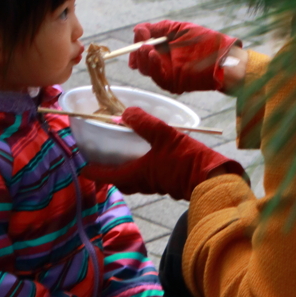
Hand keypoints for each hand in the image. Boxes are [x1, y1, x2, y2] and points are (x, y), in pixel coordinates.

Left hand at [83, 107, 244, 200]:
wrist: (214, 179)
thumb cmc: (187, 160)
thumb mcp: (164, 135)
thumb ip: (144, 122)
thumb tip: (126, 112)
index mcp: (135, 175)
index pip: (105, 175)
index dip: (91, 169)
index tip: (81, 164)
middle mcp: (142, 183)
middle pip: (119, 180)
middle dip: (108, 171)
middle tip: (101, 156)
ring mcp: (156, 184)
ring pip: (133, 178)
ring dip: (125, 168)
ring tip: (123, 152)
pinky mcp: (169, 182)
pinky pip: (147, 175)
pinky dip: (141, 166)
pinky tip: (149, 153)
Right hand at [129, 20, 240, 93]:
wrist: (224, 56)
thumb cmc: (205, 41)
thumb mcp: (178, 28)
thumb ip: (157, 28)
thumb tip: (137, 29)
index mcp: (163, 49)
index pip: (142, 48)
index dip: (137, 42)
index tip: (140, 34)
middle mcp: (163, 63)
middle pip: (140, 61)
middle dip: (137, 51)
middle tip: (141, 43)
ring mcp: (167, 74)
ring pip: (145, 70)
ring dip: (142, 58)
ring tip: (146, 47)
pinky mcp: (173, 84)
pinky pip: (158, 78)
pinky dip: (152, 67)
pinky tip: (152, 55)